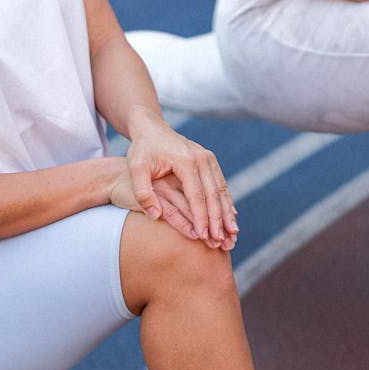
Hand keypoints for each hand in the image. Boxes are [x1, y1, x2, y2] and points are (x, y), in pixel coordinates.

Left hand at [107, 161, 236, 250]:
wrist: (152, 128)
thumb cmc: (142, 150)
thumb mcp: (135, 168)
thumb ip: (143, 193)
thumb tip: (155, 216)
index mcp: (185, 161)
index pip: (197, 195)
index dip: (201, 218)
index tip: (203, 237)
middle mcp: (201, 158)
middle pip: (214, 195)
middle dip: (219, 220)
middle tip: (223, 241)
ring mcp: (208, 158)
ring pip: (222, 190)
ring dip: (228, 214)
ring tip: (233, 234)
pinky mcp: (210, 161)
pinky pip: (221, 185)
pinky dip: (227, 203)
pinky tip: (231, 218)